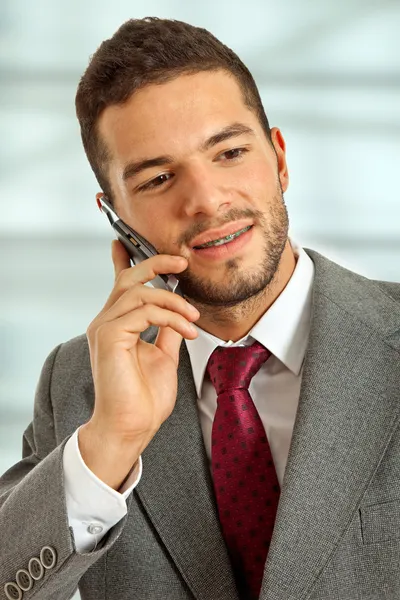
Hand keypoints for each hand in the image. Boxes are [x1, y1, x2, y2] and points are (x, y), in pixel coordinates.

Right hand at [79, 240, 199, 488]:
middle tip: (182, 262)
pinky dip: (170, 317)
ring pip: (140, 292)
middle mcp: (106, 322)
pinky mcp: (108, 336)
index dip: (124, 260)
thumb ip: (167, 329)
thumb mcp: (164, 355)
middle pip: (129, 278)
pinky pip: (144, 311)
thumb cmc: (144, 398)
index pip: (120, 285)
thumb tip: (178, 310)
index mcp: (117, 325)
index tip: (131, 243)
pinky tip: (187, 330)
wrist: (132, 426)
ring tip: (193, 318)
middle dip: (156, 263)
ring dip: (174, 301)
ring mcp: (104, 328)